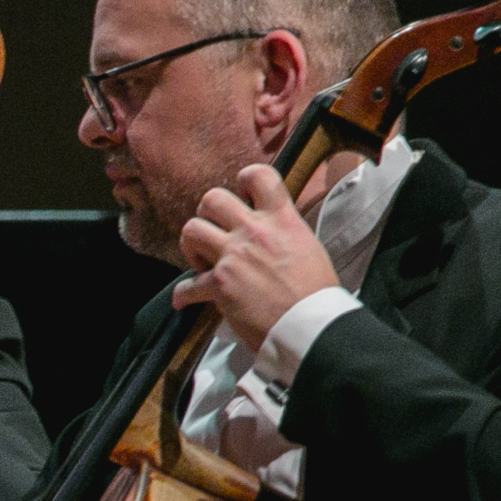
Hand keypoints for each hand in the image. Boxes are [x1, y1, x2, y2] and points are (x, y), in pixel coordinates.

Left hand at [173, 164, 339, 353]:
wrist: (311, 325)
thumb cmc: (316, 294)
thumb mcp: (308, 247)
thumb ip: (284, 232)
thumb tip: (272, 233)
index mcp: (282, 220)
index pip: (259, 175)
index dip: (244, 180)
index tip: (241, 195)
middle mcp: (254, 231)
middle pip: (213, 199)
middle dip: (207, 213)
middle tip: (214, 231)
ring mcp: (234, 256)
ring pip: (192, 230)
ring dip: (192, 245)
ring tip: (203, 260)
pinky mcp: (219, 284)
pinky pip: (187, 284)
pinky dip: (183, 294)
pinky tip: (186, 299)